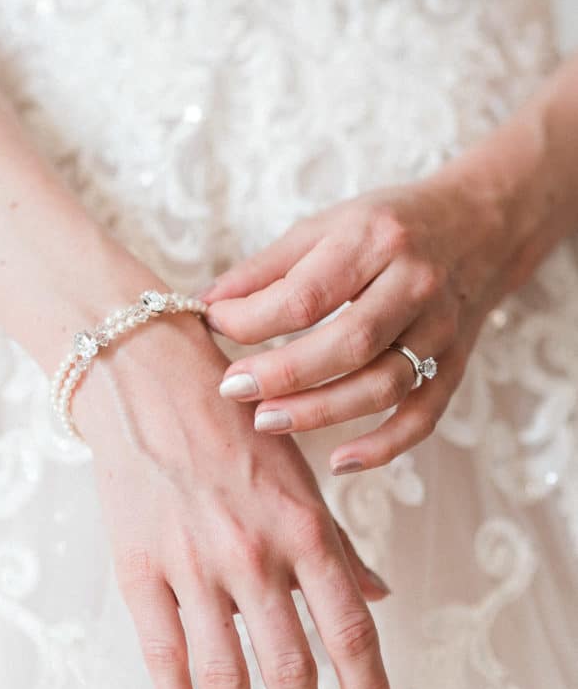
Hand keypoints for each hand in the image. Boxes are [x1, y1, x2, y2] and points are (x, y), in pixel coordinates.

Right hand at [73, 311, 391, 688]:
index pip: (348, 627)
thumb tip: (378, 595)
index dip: (366, 687)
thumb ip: (338, 541)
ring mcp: (194, 564)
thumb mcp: (298, 471)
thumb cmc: (231, 418)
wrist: (146, 377)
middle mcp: (254, 552)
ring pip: (227, 672)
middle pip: (290, 665)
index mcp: (303, 525)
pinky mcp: (140, 568)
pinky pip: (162, 652)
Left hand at [198, 146, 533, 475]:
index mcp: (374, 240)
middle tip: (232, 388)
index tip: (213, 326)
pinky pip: (422, 417)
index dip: (250, 319)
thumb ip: (267, 267)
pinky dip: (383, 447)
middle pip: (346, 344)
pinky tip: (339, 463)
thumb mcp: (326, 226)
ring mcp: (440, 330)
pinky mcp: (455, 365)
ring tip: (265, 422)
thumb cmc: (388, 226)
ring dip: (320, 412)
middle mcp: (415, 284)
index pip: (305, 294)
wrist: (480, 226)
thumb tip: (207, 304)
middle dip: (282, 374)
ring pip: (382, 385)